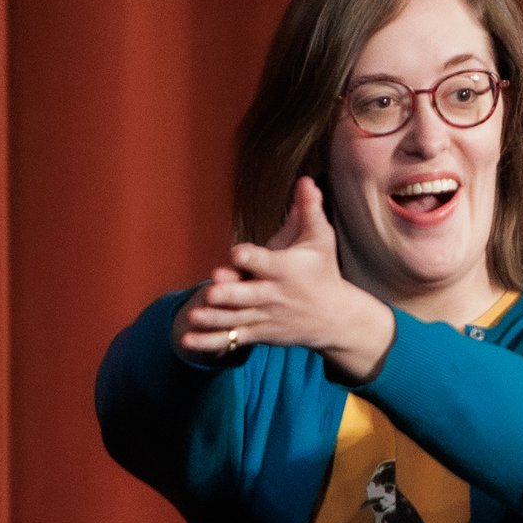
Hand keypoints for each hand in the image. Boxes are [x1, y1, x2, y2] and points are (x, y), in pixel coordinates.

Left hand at [173, 176, 395, 381]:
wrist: (334, 318)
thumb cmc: (323, 272)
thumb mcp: (320, 240)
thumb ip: (309, 209)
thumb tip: (306, 179)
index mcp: (285, 270)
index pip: (264, 262)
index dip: (250, 257)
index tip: (237, 253)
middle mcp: (273, 295)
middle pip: (248, 295)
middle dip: (231, 294)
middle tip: (212, 291)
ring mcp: (265, 317)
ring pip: (236, 318)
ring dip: (214, 318)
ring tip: (193, 315)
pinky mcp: (259, 332)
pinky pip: (232, 339)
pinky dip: (211, 342)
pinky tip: (187, 340)